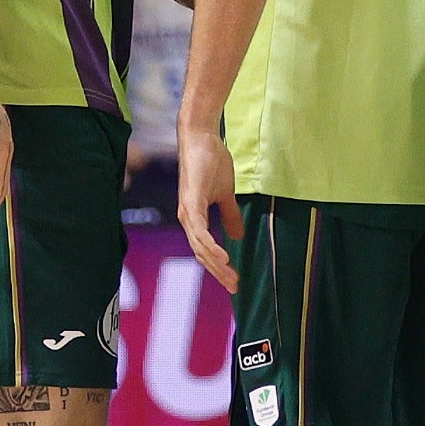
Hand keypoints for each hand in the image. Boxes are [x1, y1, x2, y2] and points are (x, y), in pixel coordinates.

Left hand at [177, 122, 242, 290]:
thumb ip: (230, 214)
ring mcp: (187, 211)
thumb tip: (237, 236)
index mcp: (194, 218)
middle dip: (218, 272)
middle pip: (201, 254)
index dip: (218, 267)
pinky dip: (210, 245)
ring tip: (230, 277)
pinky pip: (199, 230)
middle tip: (234, 287)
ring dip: (215, 264)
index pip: (205, 250)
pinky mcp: (191, 202)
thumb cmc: (211, 162)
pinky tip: (222, 257)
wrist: (202, 138)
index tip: (233, 281)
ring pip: (199, 246)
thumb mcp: (225, 193)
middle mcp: (187, 219)